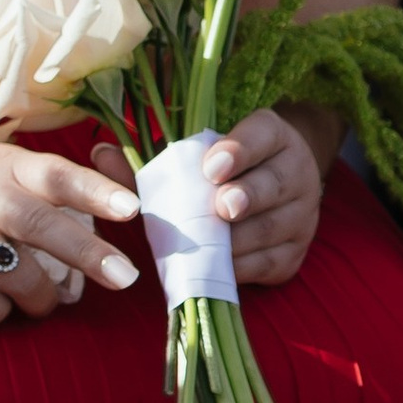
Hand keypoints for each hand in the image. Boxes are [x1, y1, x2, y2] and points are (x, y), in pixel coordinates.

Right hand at [0, 139, 144, 327]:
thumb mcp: (3, 165)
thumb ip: (57, 178)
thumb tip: (119, 171)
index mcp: (6, 167)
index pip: (56, 175)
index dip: (95, 191)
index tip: (130, 210)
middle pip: (43, 228)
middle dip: (90, 255)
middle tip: (125, 277)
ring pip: (24, 282)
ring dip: (43, 297)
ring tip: (34, 292)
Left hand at [92, 104, 330, 288]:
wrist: (276, 186)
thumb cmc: (221, 167)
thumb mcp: (195, 153)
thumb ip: (149, 156)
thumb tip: (101, 155)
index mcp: (272, 135)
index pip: (262, 134)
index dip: (239, 149)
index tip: (211, 165)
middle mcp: (296, 171)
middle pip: (274, 183)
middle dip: (248, 195)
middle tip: (221, 207)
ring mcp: (301, 216)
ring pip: (274, 227)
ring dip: (241, 238)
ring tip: (213, 243)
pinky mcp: (295, 254)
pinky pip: (271, 264)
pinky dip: (244, 268)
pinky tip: (220, 267)